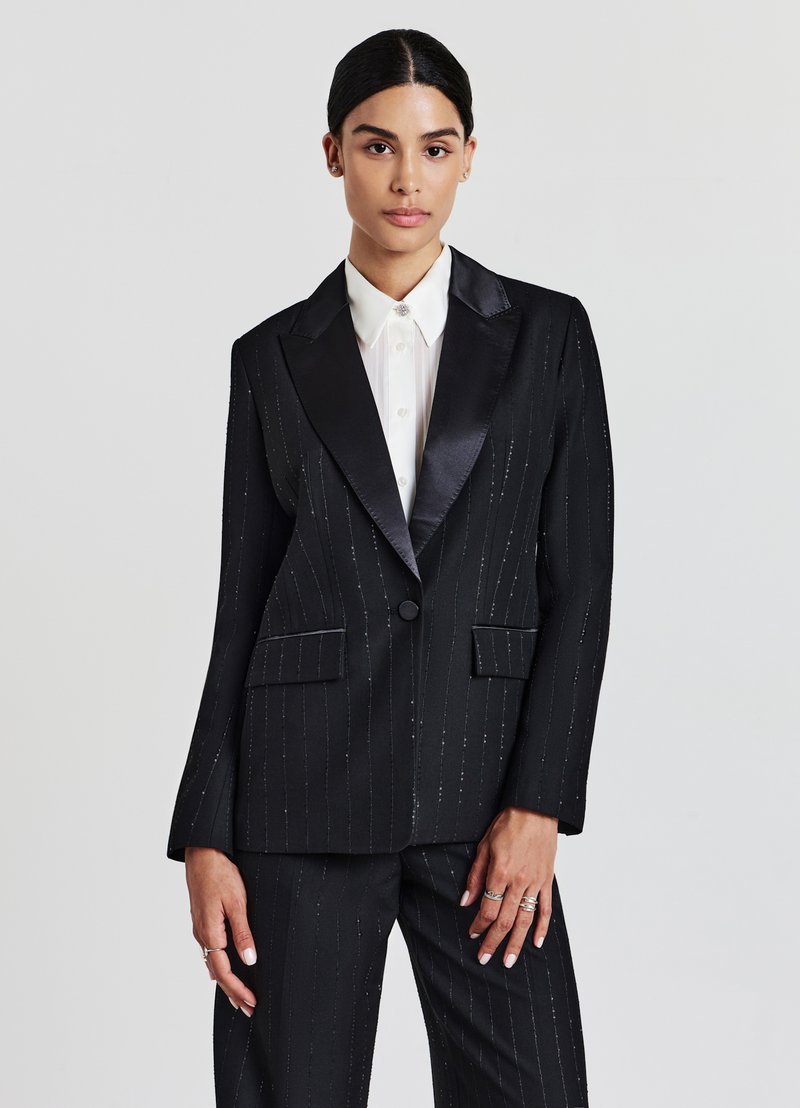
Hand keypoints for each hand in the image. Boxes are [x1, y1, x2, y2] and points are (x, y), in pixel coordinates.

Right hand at [184, 847, 257, 1015]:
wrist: (202, 853)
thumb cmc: (220, 874)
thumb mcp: (237, 902)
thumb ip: (243, 932)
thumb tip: (249, 961)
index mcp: (210, 933)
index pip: (224, 972)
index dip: (237, 990)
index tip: (252, 1003)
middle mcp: (202, 935)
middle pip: (216, 973)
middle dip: (232, 993)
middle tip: (248, 1010)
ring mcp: (200, 929)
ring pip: (212, 963)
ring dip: (226, 982)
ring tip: (239, 997)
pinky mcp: (202, 921)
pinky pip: (210, 951)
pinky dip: (219, 966)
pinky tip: (224, 970)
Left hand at [460, 806, 557, 967]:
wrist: (535, 808)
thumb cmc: (507, 823)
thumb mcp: (484, 845)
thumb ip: (475, 875)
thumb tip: (466, 901)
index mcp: (500, 872)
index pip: (487, 908)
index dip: (479, 924)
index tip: (472, 933)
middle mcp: (519, 881)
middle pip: (505, 919)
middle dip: (493, 941)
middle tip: (485, 958)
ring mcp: (535, 882)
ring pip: (525, 919)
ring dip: (516, 943)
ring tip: (509, 961)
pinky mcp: (547, 880)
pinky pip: (546, 908)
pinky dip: (543, 927)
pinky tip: (537, 943)